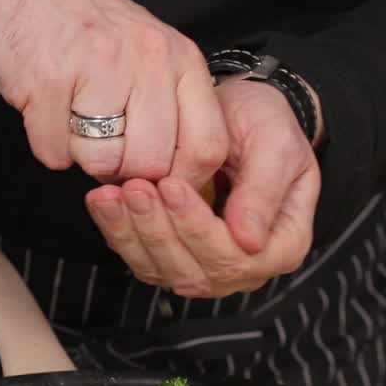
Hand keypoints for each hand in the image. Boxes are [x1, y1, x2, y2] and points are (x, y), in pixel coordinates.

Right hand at [0, 0, 226, 188]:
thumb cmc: (83, 25)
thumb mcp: (149, 54)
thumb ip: (170, 108)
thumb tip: (174, 177)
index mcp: (179, 59)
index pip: (206, 146)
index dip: (181, 181)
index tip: (157, 183)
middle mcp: (146, 61)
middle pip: (150, 164)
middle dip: (122, 171)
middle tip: (103, 145)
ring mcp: (98, 68)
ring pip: (101, 163)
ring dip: (81, 156)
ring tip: (72, 119)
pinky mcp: (48, 81)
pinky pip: (55, 153)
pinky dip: (47, 145)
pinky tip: (47, 111)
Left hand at [85, 80, 320, 298]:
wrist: (236, 114)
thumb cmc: (265, 125)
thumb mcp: (276, 146)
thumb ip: (264, 192)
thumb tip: (250, 241)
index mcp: (283, 246)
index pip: (236, 257)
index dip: (199, 228)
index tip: (173, 186)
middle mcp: (243, 267)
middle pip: (194, 270)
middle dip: (159, 229)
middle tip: (136, 187)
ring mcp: (204, 266)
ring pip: (160, 268)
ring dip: (132, 233)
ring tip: (112, 194)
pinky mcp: (169, 255)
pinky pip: (139, 255)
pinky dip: (117, 230)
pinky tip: (103, 201)